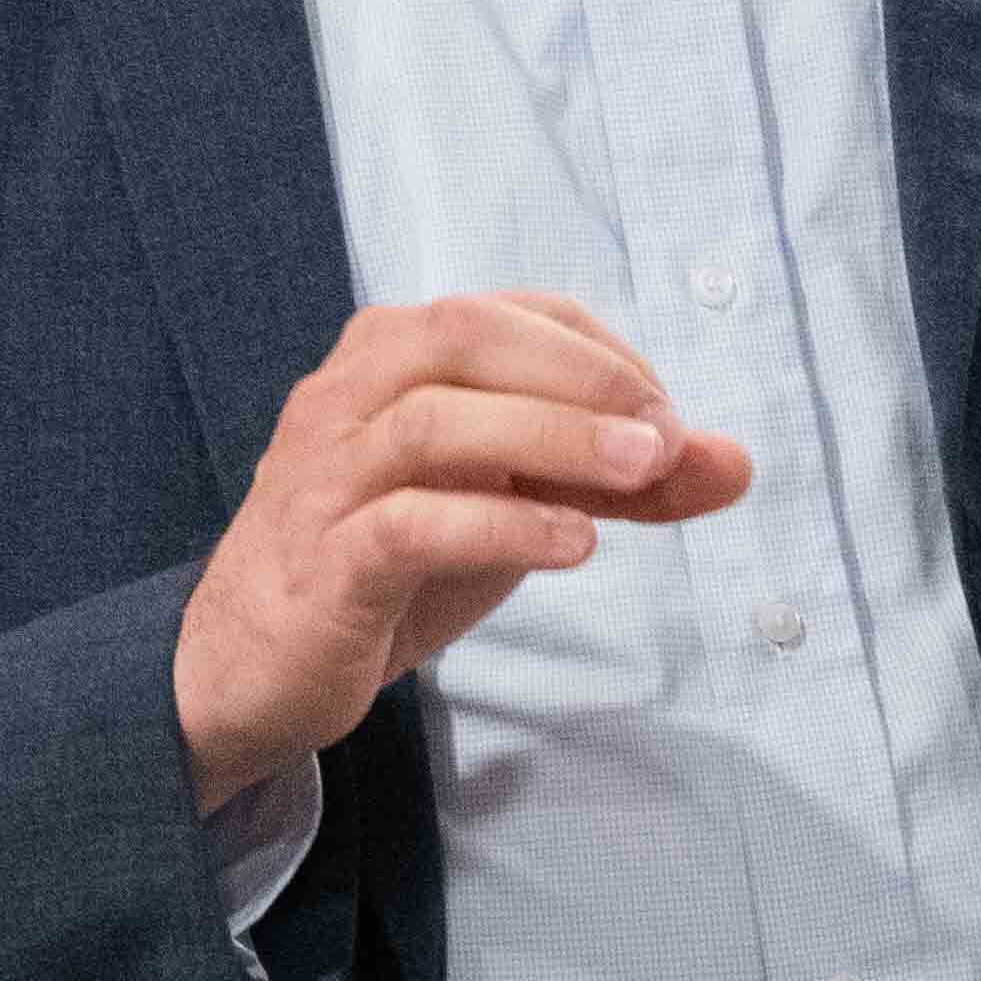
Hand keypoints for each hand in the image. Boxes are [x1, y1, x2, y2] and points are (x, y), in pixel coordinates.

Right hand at [174, 296, 757, 803]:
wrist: (248, 668)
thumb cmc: (385, 565)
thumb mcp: (508, 509)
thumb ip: (610, 481)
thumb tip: (732, 462)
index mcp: (388, 357)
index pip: (507, 312)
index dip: (601, 353)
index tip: (669, 417)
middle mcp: (347, 397)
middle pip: (466, 338)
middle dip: (582, 376)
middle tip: (668, 435)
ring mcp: (327, 477)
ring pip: (436, 420)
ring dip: (554, 439)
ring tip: (641, 478)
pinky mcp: (324, 564)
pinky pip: (408, 523)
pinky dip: (500, 525)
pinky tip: (572, 544)